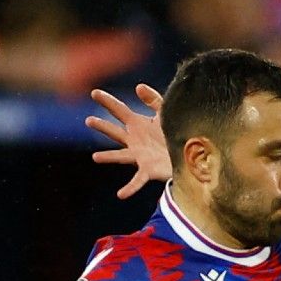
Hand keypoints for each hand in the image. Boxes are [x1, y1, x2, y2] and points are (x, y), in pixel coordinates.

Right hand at [86, 84, 170, 198]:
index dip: (107, 101)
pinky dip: (129, 188)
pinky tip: (120, 194)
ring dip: (108, 157)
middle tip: (88, 120)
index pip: (119, 110)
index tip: (94, 92)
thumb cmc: (175, 134)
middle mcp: (135, 141)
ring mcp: (140, 156)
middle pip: (115, 132)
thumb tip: (138, 86)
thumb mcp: (165, 113)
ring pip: (120, 156)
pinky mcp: (148, 170)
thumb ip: (153, 99)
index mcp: (138, 125)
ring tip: (95, 157)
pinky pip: (137, 181)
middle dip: (102, 126)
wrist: (191, 155)